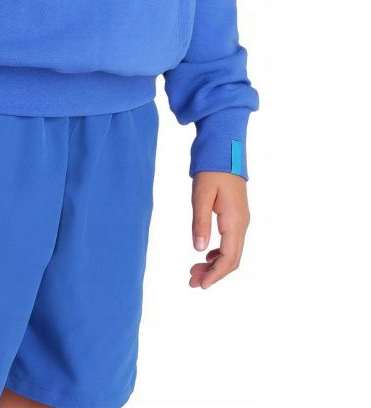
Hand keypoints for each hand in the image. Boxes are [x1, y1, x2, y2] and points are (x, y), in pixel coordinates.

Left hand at [189, 170, 249, 287]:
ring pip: (232, 251)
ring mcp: (241, 220)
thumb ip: (200, 222)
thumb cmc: (211, 169)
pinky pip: (231, 242)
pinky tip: (205, 254)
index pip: (228, 258)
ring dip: (214, 264)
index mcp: (235, 221)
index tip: (200, 285)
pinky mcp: (236, 215)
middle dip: (213, 273)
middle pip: (232, 259)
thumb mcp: (201, 194)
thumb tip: (198, 250)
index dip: (215, 274)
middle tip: (192, 281)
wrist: (225, 148)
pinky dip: (218, 253)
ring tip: (194, 271)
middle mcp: (242, 224)